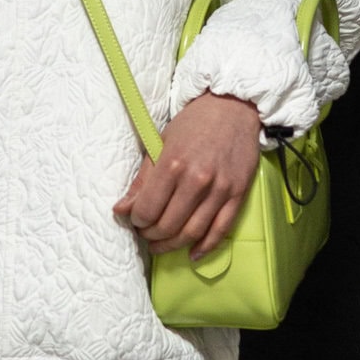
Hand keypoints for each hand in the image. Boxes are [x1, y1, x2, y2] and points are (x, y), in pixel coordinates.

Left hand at [114, 90, 262, 259]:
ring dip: (172, 244)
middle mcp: (196, 179)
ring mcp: (220, 189)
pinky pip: (220, 230)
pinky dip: (205, 247)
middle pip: (167, 226)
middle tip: (146, 233)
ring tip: (162, 243)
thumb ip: (142, 180)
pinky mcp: (237, 194)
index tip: (134, 220)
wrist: (233, 107)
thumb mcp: (160, 144)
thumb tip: (121, 209)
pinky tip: (192, 253)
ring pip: (192, 232)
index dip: (136, 221)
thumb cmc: (194, 124)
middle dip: (151, 235)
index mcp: (172, 164)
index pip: (147, 210)